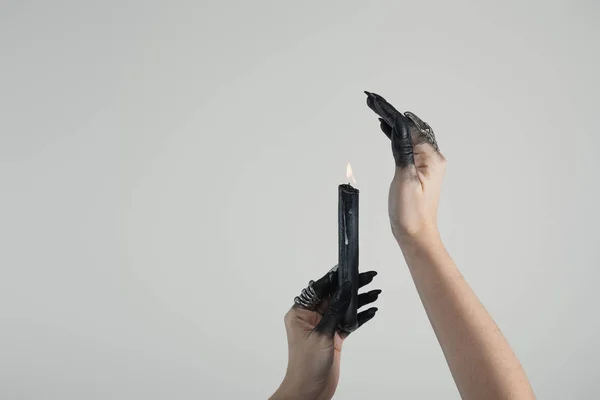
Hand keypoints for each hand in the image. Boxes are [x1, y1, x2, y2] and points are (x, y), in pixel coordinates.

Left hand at [271, 267, 379, 399]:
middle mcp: (311, 317)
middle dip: (351, 286)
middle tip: (368, 277)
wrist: (310, 390)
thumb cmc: (306, 366)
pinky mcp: (333, 336)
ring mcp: (323, 326)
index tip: (348, 267)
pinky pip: (348, 321)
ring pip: (343, 307)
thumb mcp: (322, 334)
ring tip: (375, 292)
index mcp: (300, 312)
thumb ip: (334, 311)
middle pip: (334, 295)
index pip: (319, 288)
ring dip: (358, 300)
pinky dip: (359, 315)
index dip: (335, 277)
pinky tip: (371, 309)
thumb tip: (344, 290)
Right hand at [365, 91, 445, 243]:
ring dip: (393, 123)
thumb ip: (403, 151)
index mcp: (431, 158)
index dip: (390, 113)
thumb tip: (399, 128)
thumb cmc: (411, 212)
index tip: (376, 101)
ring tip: (376, 110)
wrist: (415, 233)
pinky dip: (396, 136)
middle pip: (410, 127)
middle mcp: (431, 158)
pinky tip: (386, 129)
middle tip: (373, 101)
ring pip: (408, 135)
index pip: (408, 127)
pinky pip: (407, 146)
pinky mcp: (417, 170)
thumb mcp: (405, 178)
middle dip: (392, 114)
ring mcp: (425, 164)